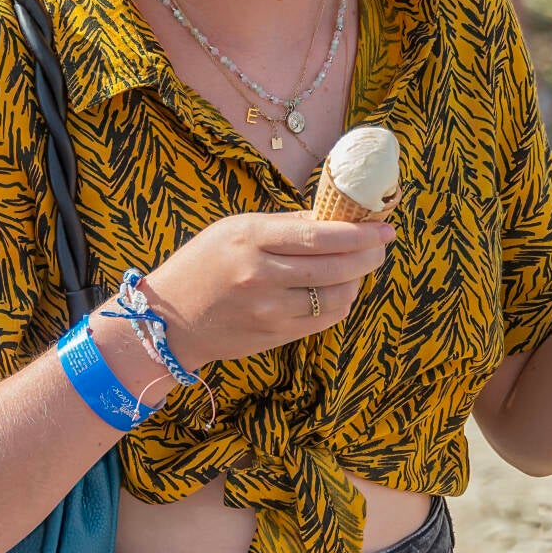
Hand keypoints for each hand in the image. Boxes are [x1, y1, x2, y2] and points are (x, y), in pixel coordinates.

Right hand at [141, 211, 394, 369]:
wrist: (168, 322)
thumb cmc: (203, 264)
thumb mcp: (235, 229)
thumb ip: (285, 225)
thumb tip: (334, 217)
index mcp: (251, 238)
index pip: (319, 234)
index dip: (359, 232)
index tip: (383, 226)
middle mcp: (261, 275)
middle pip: (335, 265)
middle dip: (369, 254)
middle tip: (383, 242)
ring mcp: (269, 310)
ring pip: (336, 295)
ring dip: (358, 279)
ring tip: (363, 265)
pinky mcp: (275, 336)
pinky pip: (324, 319)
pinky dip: (342, 302)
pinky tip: (344, 288)